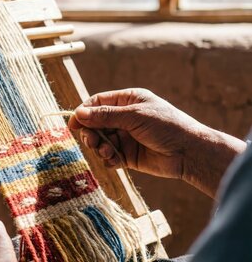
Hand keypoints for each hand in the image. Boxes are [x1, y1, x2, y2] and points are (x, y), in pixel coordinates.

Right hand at [68, 88, 245, 197]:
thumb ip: (105, 115)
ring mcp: (125, 137)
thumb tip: (79, 112)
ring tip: (107, 151)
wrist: (188, 153)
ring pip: (100, 141)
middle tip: (91, 141)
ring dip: (99, 147)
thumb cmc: (166, 126)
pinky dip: (108, 159)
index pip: (97, 103)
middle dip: (90, 132)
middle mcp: (124, 118)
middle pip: (95, 123)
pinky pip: (109, 156)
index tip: (73, 124)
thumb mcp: (134, 116)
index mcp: (127, 101)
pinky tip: (114, 160)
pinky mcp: (127, 155)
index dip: (83, 112)